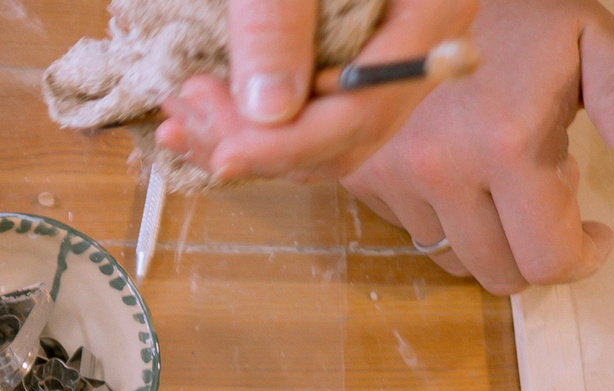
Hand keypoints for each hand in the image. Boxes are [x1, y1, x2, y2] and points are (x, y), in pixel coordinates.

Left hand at [157, 0, 477, 182]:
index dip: (291, 146)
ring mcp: (380, 52)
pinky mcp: (342, 52)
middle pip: (343, 137)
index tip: (227, 153)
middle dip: (261, 147)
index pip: (364, 110)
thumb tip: (269, 112)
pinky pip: (303, 113)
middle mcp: (415, 44)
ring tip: (182, 115)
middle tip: (189, 115)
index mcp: (431, 10)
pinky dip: (246, 123)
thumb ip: (278, 18)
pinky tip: (194, 114)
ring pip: (319, 137)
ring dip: (244, 140)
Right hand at [342, 0, 613, 292]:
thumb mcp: (592, 41)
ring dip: (490, 238)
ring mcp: (396, 177)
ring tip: (505, 184)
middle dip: (537, 253)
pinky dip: (446, 219)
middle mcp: (442, 172)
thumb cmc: (524, 11)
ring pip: (454, 260)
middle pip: (499, 273)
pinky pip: (413, 232)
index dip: (581, 260)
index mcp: (507, 144)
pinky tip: (465, 173)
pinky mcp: (364, 176)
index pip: (545, 259)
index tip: (595, 238)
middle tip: (554, 206)